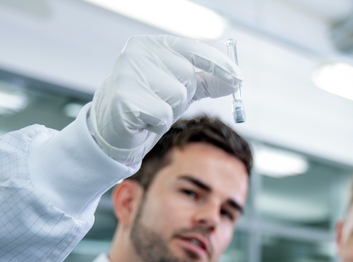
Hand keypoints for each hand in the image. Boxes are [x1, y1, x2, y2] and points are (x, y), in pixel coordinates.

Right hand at [87, 35, 242, 165]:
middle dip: (182, 95)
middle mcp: (138, 52)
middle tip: (162, 101)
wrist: (114, 127)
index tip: (239, 79)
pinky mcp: (123, 98)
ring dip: (169, 111)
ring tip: (150, 111)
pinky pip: (162, 115)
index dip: (219, 65)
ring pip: (176, 96)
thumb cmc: (150, 103)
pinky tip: (142, 121)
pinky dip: (157, 124)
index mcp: (153, 44)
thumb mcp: (182, 88)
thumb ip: (208, 81)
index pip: (194, 49)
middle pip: (186, 76)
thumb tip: (237, 81)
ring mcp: (127, 73)